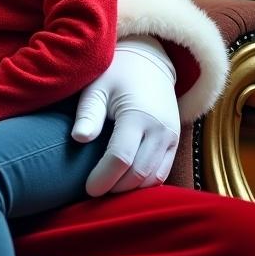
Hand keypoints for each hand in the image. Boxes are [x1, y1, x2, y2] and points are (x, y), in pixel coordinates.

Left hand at [72, 35, 179, 195]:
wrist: (148, 61)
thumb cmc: (115, 73)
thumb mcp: (97, 87)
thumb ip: (89, 113)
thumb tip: (79, 139)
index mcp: (138, 116)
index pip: (121, 157)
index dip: (104, 177)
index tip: (88, 189)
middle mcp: (160, 130)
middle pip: (139, 173)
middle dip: (116, 188)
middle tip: (94, 194)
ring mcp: (171, 138)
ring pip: (154, 178)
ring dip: (131, 189)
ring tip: (107, 190)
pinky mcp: (175, 142)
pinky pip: (162, 172)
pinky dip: (145, 183)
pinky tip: (124, 184)